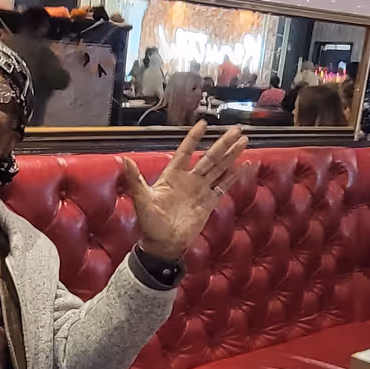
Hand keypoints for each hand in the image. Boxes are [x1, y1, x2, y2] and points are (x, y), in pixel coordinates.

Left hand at [120, 121, 248, 259]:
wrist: (163, 245)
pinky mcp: (209, 202)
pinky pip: (224, 186)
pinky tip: (245, 166)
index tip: (203, 124)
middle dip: (222, 143)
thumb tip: (124, 160)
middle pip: (209, 157)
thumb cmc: (150, 223)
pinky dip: (235, 176)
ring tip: (243, 141)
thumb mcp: (141, 199)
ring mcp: (201, 190)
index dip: (194, 138)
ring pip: (219, 168)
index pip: (185, 152)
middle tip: (236, 129)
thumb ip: (135, 179)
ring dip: (231, 155)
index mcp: (173, 176)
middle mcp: (189, 179)